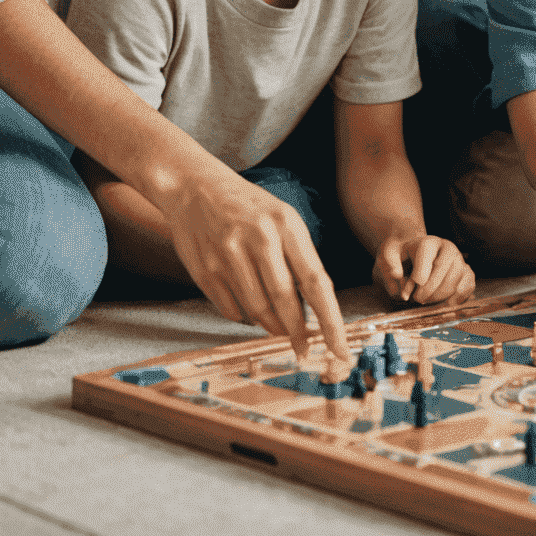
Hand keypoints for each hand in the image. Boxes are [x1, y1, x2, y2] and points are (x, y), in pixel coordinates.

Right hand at [162, 167, 347, 361]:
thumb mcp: (282, 219)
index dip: (330, 320)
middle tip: (303, 347)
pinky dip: (244, 318)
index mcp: (286, 224)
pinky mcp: (205, 270)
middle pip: (285, 301)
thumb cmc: (248, 206)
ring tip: (278, 327)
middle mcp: (259, 238)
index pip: (316, 281)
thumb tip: (313, 309)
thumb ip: (298, 258)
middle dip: (297, 332)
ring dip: (271, 326)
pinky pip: (231, 310)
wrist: (195, 187)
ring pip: (257, 311)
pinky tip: (249, 310)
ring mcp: (229, 255)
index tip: (339, 348)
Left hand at [374, 234, 475, 306]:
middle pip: (444, 270)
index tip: (409, 292)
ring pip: (455, 280)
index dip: (417, 279)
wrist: (415, 254)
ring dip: (440, 297)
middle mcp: (448, 247)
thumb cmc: (402, 256)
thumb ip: (389, 263)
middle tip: (418, 299)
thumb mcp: (388, 254)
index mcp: (428, 242)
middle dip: (429, 291)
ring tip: (427, 299)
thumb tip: (397, 275)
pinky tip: (446, 303)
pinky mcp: (466, 271)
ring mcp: (459, 259)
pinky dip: (458, 298)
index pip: (426, 259)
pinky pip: (469, 286)